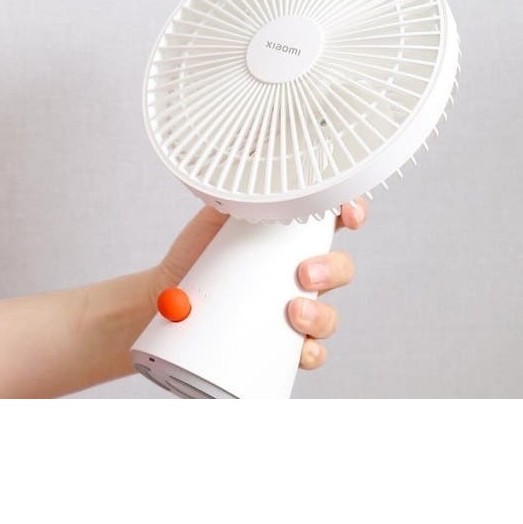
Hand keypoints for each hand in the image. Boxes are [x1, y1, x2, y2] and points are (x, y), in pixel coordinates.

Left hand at [152, 199, 367, 370]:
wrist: (168, 295)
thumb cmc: (197, 252)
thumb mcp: (214, 215)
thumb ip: (233, 192)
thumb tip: (239, 171)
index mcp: (291, 236)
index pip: (335, 220)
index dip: (354, 213)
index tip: (351, 216)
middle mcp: (301, 270)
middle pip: (341, 268)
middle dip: (333, 269)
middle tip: (304, 274)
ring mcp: (295, 306)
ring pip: (330, 314)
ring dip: (321, 315)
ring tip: (293, 312)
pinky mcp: (282, 340)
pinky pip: (311, 351)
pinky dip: (311, 352)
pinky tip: (299, 350)